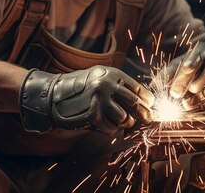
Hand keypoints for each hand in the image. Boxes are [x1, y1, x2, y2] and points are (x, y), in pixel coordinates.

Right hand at [19, 66, 154, 134]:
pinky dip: (110, 129)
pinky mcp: (92, 115)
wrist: (54, 95)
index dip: (147, 100)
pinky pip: (111, 128)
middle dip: (143, 115)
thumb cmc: (82, 89)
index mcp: (111, 74)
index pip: (138, 89)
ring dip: (124, 122)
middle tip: (148, 120)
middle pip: (135, 104)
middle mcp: (107, 85)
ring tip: (120, 121)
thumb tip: (145, 103)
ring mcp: (99, 100)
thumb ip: (119, 87)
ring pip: (125, 118)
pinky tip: (104, 124)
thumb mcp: (100, 79)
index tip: (150, 106)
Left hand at [167, 43, 204, 109]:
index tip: (186, 68)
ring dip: (200, 96)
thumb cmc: (192, 66)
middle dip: (191, 85)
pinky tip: (197, 107)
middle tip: (175, 94)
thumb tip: (152, 87)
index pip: (198, 55)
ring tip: (186, 103)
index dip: (192, 62)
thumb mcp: (179, 65)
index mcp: (203, 51)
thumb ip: (167, 74)